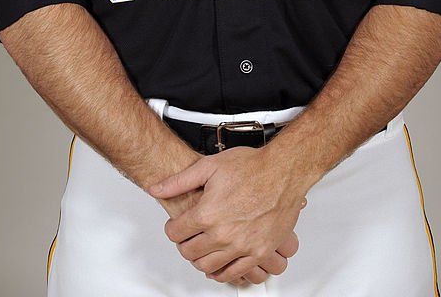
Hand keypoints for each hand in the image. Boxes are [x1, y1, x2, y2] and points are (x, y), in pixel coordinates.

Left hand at [150, 146, 306, 283]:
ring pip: (209, 266)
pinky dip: (222, 273)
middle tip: (187, 237)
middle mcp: (223, 234)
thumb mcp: (209, 166)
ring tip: (202, 249)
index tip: (176, 226)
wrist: (283, 171)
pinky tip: (219, 265)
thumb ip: (179, 181)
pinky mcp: (258, 253)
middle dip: (184, 244)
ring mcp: (241, 246)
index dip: (172, 228)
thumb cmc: (252, 167)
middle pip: (190, 252)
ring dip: (200, 259)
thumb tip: (157, 188)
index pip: (176, 233)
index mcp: (208, 213)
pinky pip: (234, 273)